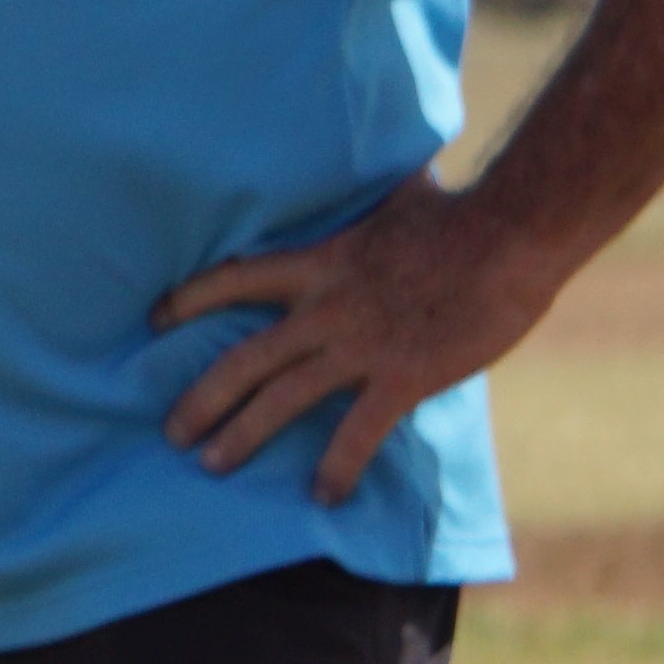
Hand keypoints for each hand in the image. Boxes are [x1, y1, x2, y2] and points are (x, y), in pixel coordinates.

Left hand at [156, 174, 561, 506]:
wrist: (511, 233)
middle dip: (201, 399)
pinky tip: (323, 496)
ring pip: (283, 399)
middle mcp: (326, 308)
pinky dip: (337, 467)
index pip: (233, 278)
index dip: (188, 299)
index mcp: (319, 264)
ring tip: (212, 466)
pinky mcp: (404, 375)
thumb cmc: (459, 212)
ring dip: (242, 436)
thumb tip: (374, 166)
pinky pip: (359, 432)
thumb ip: (367, 201)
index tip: (152, 320)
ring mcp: (361, 345)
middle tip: (171, 433)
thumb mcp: (393, 197)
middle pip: (244, 359)